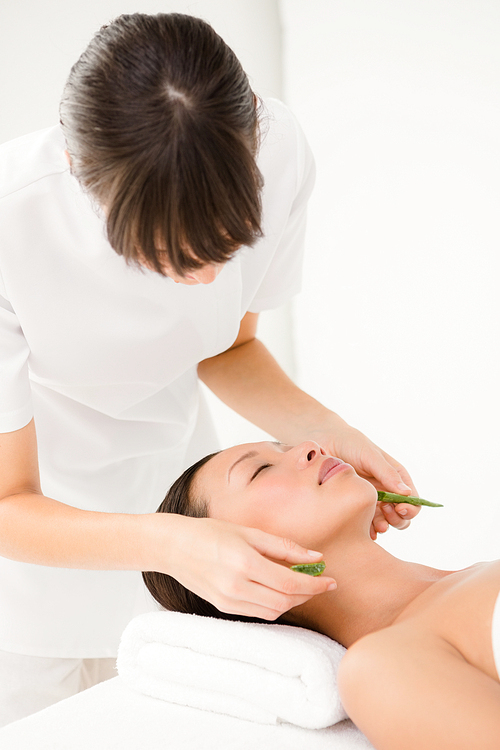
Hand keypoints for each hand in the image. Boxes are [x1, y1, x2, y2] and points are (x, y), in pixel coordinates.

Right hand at [164, 516, 336, 620]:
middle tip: (321, 582)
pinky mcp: (223, 607)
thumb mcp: (249, 532)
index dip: (315, 585)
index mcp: (244, 563)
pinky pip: (258, 613)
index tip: (331, 581)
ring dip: (293, 601)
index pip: (290, 582)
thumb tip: (315, 557)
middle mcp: (236, 586)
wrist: (174, 547)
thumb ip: (283, 546)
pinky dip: (276, 604)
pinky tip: (280, 590)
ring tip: (302, 585)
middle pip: (285, 601)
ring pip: (274, 611)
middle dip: (308, 594)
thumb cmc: (211, 532)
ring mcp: (229, 601)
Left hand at [309, 418, 419, 537]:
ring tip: (376, 525)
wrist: (324, 443)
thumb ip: (387, 473)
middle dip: (397, 520)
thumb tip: (407, 493)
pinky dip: (367, 530)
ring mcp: (371, 501)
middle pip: (402, 517)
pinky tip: (363, 530)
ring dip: (384, 526)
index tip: (399, 508)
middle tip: (384, 513)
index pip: (413, 500)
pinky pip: (366, 525)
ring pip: (385, 523)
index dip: (410, 508)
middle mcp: (386, 492)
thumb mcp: (370, 455)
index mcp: (396, 478)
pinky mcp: (355, 507)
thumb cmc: (351, 444)